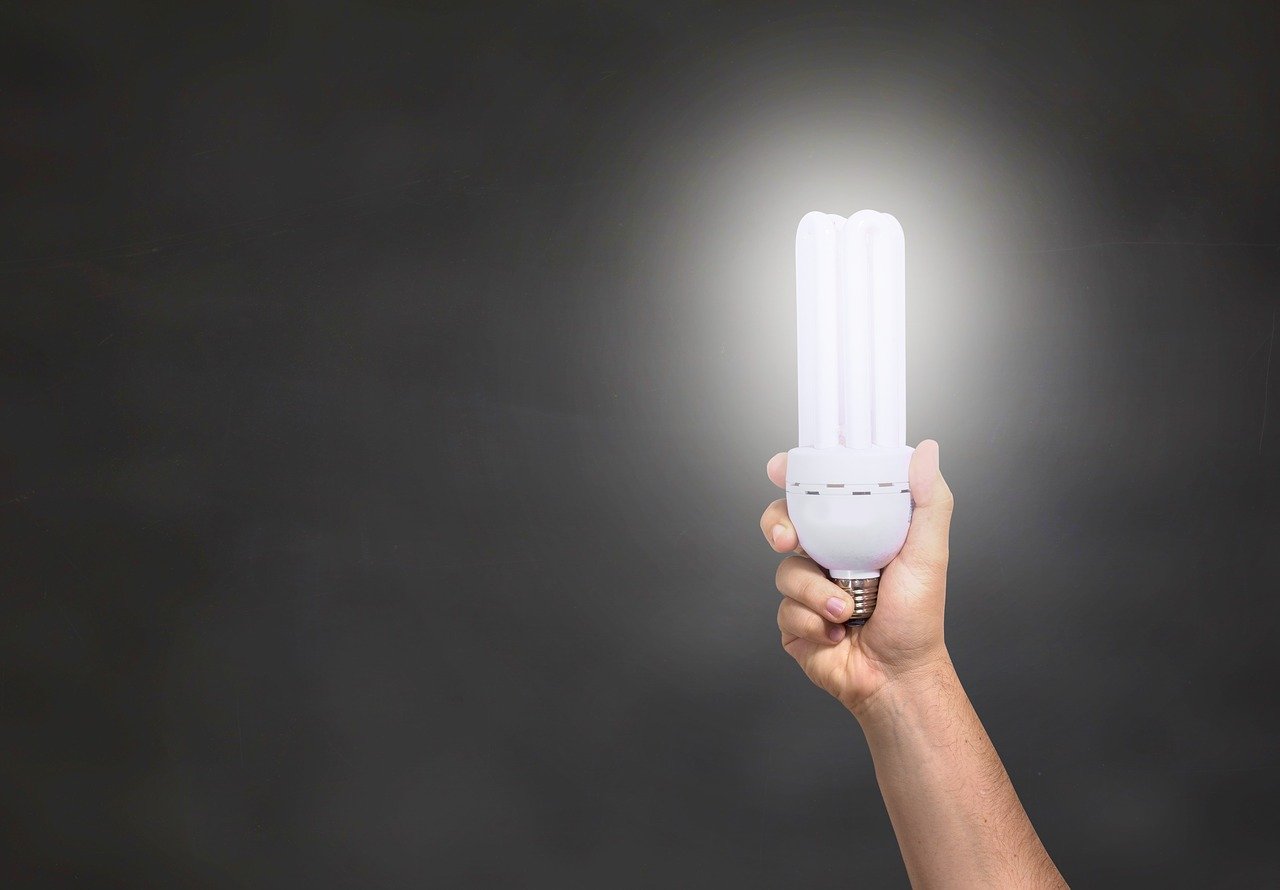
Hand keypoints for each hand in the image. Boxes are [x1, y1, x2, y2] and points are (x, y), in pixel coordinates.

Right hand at [759, 440, 953, 714]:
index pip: (819, 491)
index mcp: (856, 532)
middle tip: (789, 539)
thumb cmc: (917, 618)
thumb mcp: (929, 552)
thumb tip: (926, 450)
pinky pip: (785, 608)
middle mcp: (828, 555)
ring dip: (815, 592)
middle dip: (778, 525)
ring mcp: (807, 587)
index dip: (795, 475)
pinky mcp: (794, 620)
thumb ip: (928, 501)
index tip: (782, 467)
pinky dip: (813, 622)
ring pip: (786, 570)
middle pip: (784, 521)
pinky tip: (837, 633)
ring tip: (846, 612)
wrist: (897, 677)